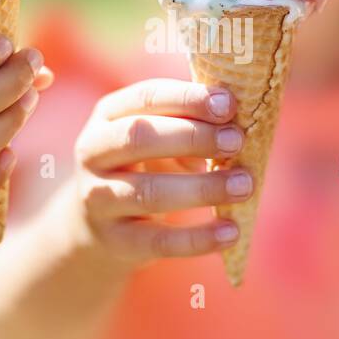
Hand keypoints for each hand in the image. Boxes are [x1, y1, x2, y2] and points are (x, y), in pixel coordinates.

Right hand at [70, 79, 252, 264]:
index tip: (229, 104)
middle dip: (192, 136)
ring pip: (149, 192)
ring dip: (203, 187)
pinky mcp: (114, 241)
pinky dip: (198, 238)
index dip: (187, 98)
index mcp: (108, 116)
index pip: (145, 97)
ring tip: (244, 185)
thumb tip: (240, 125)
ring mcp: (99, 198)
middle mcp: (94, 153)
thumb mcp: (157, 139)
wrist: (96, 228)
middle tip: (236, 141)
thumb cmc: (142, 168)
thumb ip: (190, 125)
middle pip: (138, 137)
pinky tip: (231, 232)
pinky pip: (158, 240)